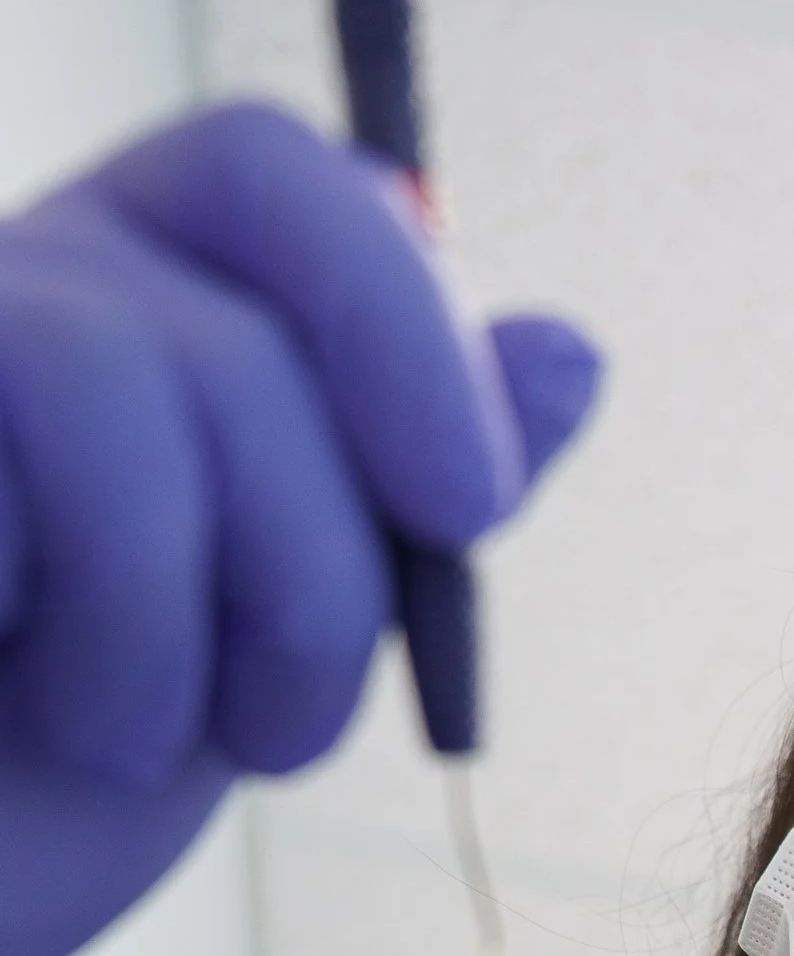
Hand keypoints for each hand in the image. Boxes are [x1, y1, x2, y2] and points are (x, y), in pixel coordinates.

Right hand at [0, 99, 602, 955]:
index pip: (277, 173)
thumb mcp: (273, 634)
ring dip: (170, 624)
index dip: (403, 322)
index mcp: (119, 291)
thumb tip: (574, 351)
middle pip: (241, 329)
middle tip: (276, 733)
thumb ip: (405, 491)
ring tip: (119, 738)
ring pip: (118, 377)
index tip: (470, 510)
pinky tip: (1, 699)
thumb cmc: (54, 782)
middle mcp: (4, 282)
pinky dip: (47, 635)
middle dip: (313, 568)